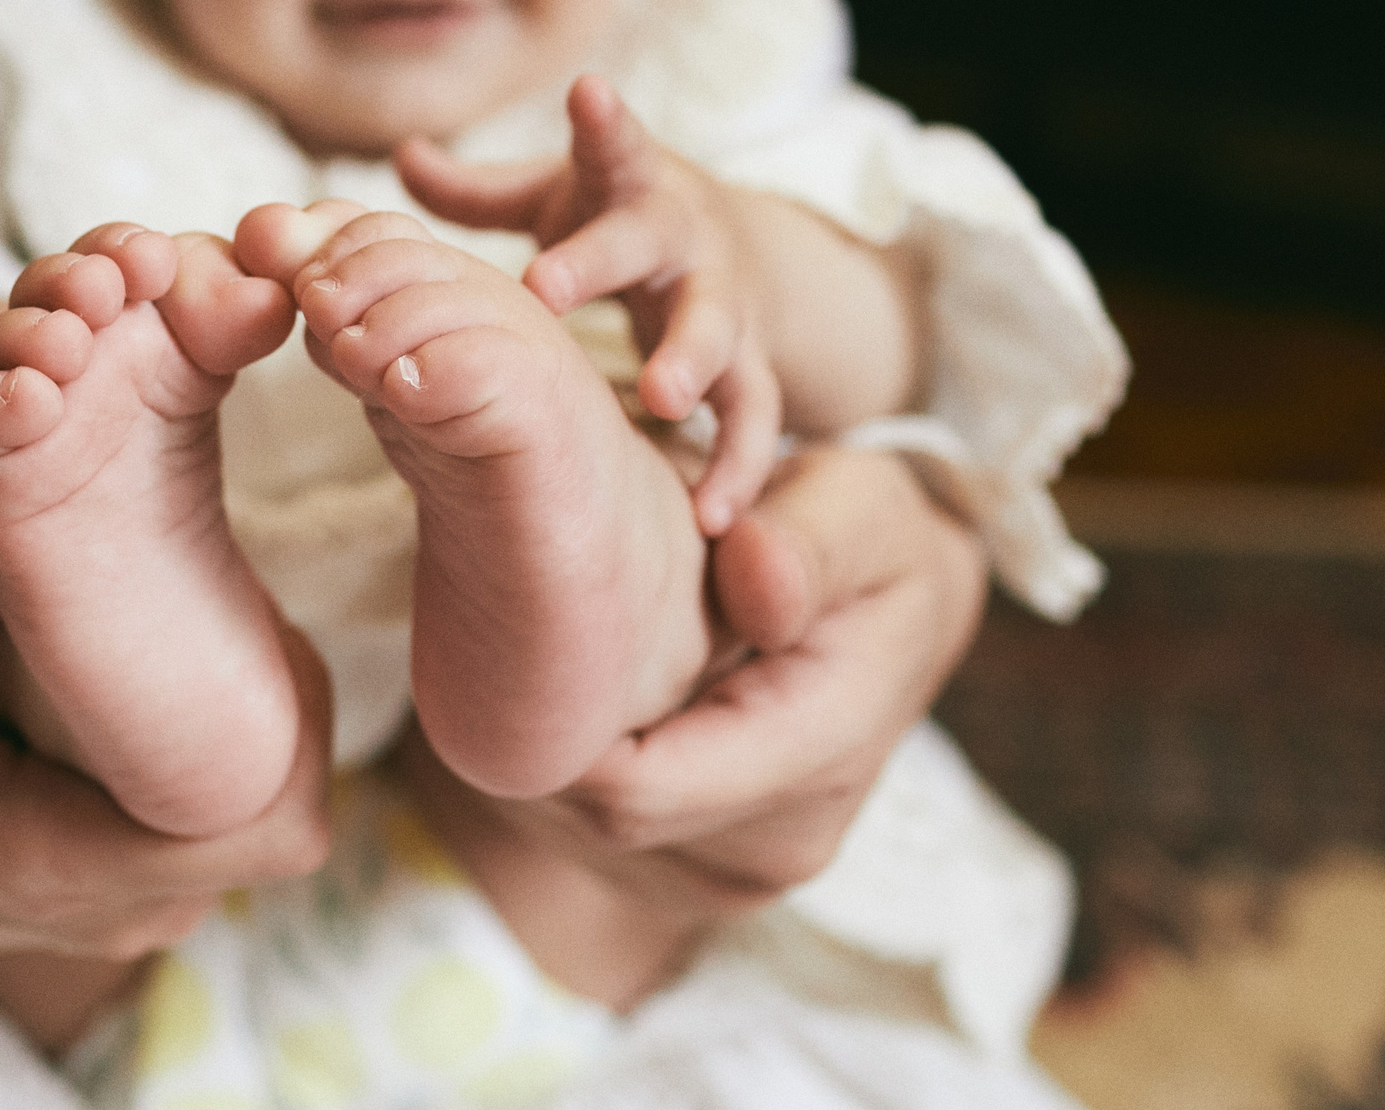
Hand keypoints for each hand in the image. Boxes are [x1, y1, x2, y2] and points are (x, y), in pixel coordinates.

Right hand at [0, 471, 335, 959]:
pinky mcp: (139, 870)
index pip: (267, 822)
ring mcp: (137, 899)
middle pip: (288, 803)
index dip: (294, 709)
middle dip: (280, 684)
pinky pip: (226, 802)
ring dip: (257, 698)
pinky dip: (222, 723)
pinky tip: (185, 633)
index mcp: (56, 863)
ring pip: (270, 798)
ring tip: (212, 587)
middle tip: (232, 570)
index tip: (251, 606)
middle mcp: (119, 904)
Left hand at [397, 74, 781, 532]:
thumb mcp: (560, 195)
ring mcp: (724, 302)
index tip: (584, 91)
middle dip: (599, 262)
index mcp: (633, 185)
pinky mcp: (752, 365)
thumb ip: (481, 191)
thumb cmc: (618, 218)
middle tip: (545, 287)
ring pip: (718, 331)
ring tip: (659, 402)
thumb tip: (399, 156)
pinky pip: (751, 417)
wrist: (742, 254)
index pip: (616, 145)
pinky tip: (710, 514)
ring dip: (691, 363)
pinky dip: (734, 464)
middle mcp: (682, 237)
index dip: (602, 120)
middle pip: (646, 242)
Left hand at [535, 446, 984, 911]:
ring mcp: (734, 877)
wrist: (894, 622)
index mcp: (818, 757)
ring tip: (524, 659)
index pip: (639, 785)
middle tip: (490, 633)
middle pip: (596, 812)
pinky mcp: (696, 877)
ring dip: (539, 754)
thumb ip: (808, 540)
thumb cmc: (867, 546)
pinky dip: (559, 770)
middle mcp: (777, 847)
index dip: (551, 726)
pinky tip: (563, 698)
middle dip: (533, 732)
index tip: (499, 636)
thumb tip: (753, 571)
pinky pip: (589, 839)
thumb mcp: (861, 508)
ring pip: (578, 832)